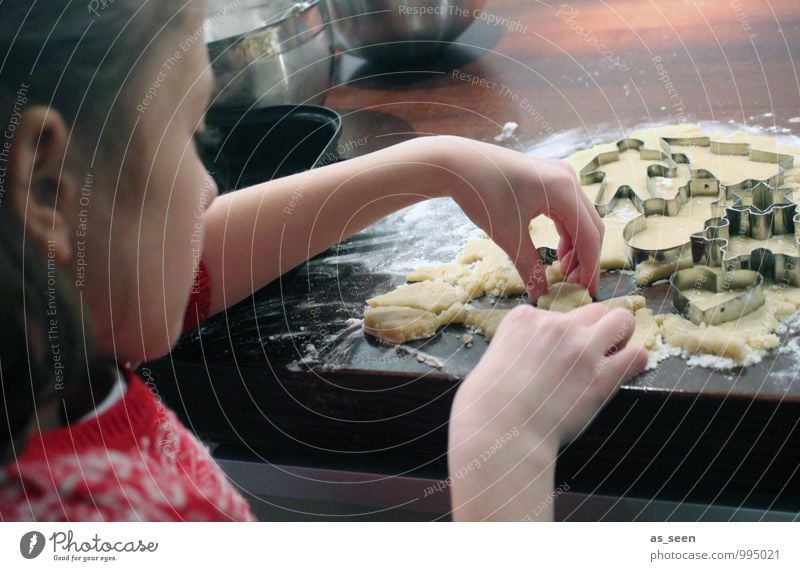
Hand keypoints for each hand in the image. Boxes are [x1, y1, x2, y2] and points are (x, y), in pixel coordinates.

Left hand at [428, 136, 603, 300]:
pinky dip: (566, 231)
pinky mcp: (549, 177)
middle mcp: (569, 179)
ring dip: (576, 246)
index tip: (587, 292)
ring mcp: (560, 175)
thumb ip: (529, 267)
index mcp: (563, 191)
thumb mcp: (508, 236)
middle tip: (574, 285)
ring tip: (563, 271)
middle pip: (590, 226)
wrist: (457, 164)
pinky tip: (557, 251)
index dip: (590, 267)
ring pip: (580, 218)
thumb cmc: (482, 195)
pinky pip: (567, 209)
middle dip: (585, 258)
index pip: (589, 236)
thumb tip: (540, 295)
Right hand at [447, 303, 647, 519]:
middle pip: (594, 311)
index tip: (552, 357)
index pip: (557, 313)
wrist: (499, 431)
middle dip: (594, 329)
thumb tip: (529, 359)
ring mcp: (582, 348)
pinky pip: (636, 355)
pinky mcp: (601, 377)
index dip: (559, 337)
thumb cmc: (484, 404)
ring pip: (622, 320)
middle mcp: (556, 325)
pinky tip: (621, 374)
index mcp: (524, 318)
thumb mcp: (493, 359)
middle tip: (587, 354)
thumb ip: (517, 349)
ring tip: (610, 358)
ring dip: (619, 337)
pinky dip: (632, 362)